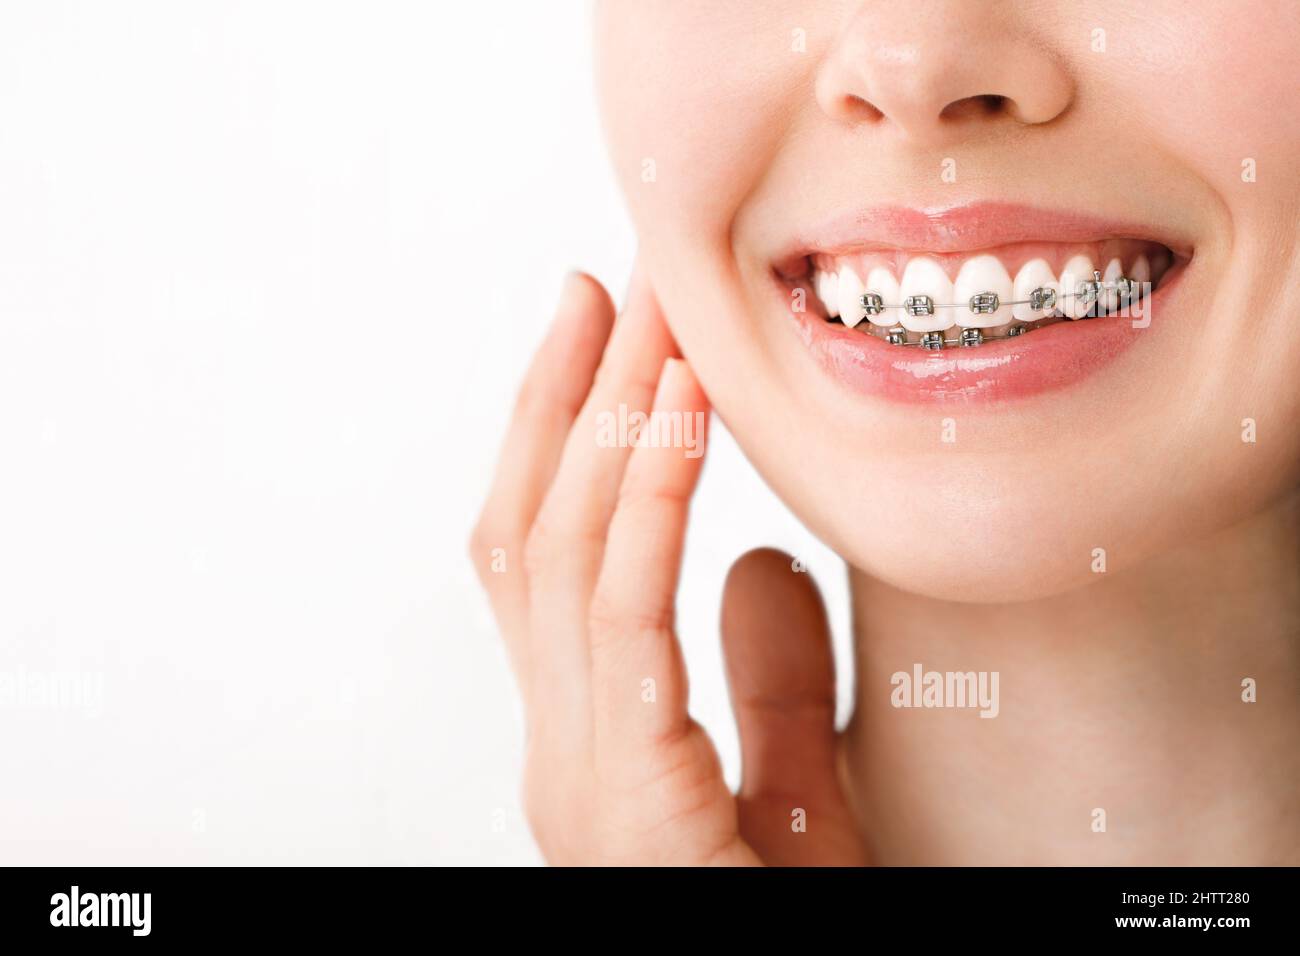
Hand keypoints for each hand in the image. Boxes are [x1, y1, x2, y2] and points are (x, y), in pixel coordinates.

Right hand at [470, 268, 867, 864]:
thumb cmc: (790, 923)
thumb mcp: (794, 792)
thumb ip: (766, 682)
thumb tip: (767, 563)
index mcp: (590, 748)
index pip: (551, 564)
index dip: (564, 443)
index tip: (604, 337)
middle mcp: (558, 752)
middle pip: (528, 539)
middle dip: (564, 403)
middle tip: (601, 289)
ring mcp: (574, 778)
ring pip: (557, 557)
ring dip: (603, 419)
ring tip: (639, 314)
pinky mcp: (620, 797)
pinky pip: (622, 615)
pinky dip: (643, 498)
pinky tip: (676, 412)